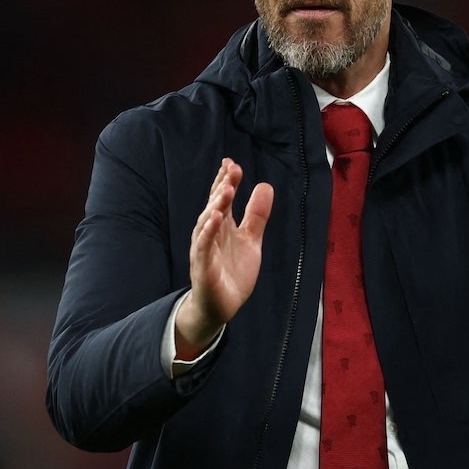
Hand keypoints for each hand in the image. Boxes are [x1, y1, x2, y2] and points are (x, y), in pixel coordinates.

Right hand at [175, 158, 273, 358]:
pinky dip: (207, 233)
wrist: (221, 306)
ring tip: (226, 190)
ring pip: (207, 224)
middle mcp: (210, 234)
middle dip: (222, 187)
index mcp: (222, 226)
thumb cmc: (232, 271)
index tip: (232, 163)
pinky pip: (203, 247)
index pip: (222, 199)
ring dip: (216, 206)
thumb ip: (256, 215)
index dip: (226, 181)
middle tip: (231, 169)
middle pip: (215, 206)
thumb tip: (264, 185)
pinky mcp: (203, 267)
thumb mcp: (251, 240)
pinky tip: (214, 219)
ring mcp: (205, 250)